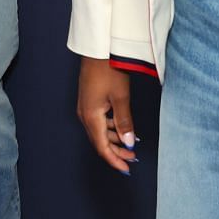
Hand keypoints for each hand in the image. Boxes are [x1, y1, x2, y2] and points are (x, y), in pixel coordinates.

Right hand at [75, 57, 138, 173]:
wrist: (98, 49)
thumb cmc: (109, 69)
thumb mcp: (121, 97)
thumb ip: (125, 122)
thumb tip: (128, 144)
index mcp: (91, 117)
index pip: (102, 147)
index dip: (114, 160)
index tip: (126, 170)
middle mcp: (85, 115)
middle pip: (100, 141)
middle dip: (116, 152)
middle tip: (132, 160)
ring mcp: (86, 108)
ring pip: (101, 132)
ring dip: (116, 140)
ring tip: (132, 145)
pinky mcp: (90, 101)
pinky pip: (100, 121)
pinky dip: (113, 128)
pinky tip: (124, 128)